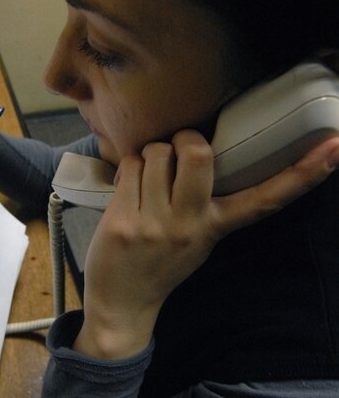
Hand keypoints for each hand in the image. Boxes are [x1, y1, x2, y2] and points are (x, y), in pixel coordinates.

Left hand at [75, 130, 338, 358]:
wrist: (124, 301)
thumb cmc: (162, 263)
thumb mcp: (199, 239)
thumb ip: (207, 204)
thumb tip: (203, 154)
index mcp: (216, 227)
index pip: (265, 200)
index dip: (303, 173)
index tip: (335, 147)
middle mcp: (190, 224)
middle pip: (197, 152)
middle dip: (185, 138)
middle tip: (177, 150)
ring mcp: (155, 224)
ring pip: (156, 152)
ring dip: (151, 154)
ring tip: (148, 174)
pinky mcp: (123, 222)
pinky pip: (129, 167)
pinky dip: (129, 168)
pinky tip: (127, 187)